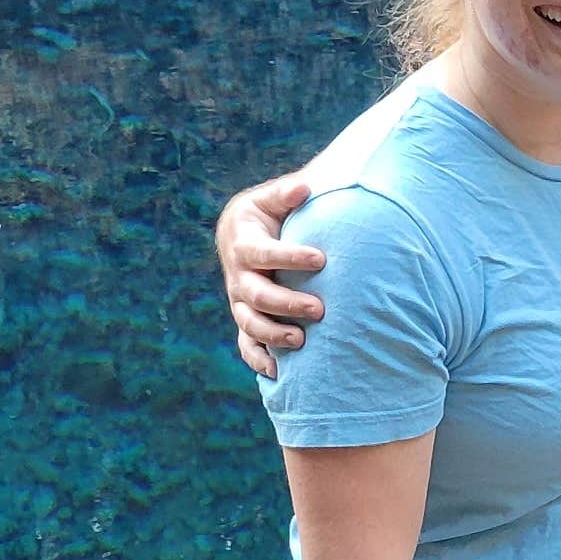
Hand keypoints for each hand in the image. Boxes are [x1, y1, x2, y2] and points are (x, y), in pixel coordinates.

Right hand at [216, 173, 326, 375]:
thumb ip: (287, 193)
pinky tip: (278, 373)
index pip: (265, 254)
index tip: (321, 258)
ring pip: (250, 324)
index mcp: (245, 245)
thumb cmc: (265, 214)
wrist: (240, 234)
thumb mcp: (271, 198)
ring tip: (302, 341)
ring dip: (274, 336)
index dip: (291, 257)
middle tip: (320, 309)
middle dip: (287, 304)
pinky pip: (246, 345)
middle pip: (258, 297)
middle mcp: (239, 277)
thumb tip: (305, 186)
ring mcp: (240, 302)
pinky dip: (259, 360)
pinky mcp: (245, 318)